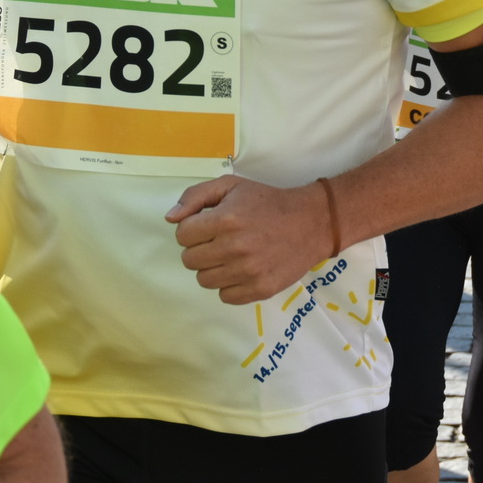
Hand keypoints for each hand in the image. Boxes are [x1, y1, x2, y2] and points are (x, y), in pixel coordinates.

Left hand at [168, 176, 331, 304]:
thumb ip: (195, 196)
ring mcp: (248, 271)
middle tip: (220, 240)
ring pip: (204, 280)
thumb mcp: (232, 186)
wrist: (312, 222)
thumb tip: (170, 218)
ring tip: (232, 255)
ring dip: (213, 267)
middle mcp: (235, 247)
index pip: (183, 235)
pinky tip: (242, 269)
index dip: (193, 228)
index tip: (208, 225)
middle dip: (200, 248)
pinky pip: (225, 296)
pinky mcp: (260, 289)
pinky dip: (229, 284)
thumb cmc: (267, 202)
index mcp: (226, 219)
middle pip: (189, 260)